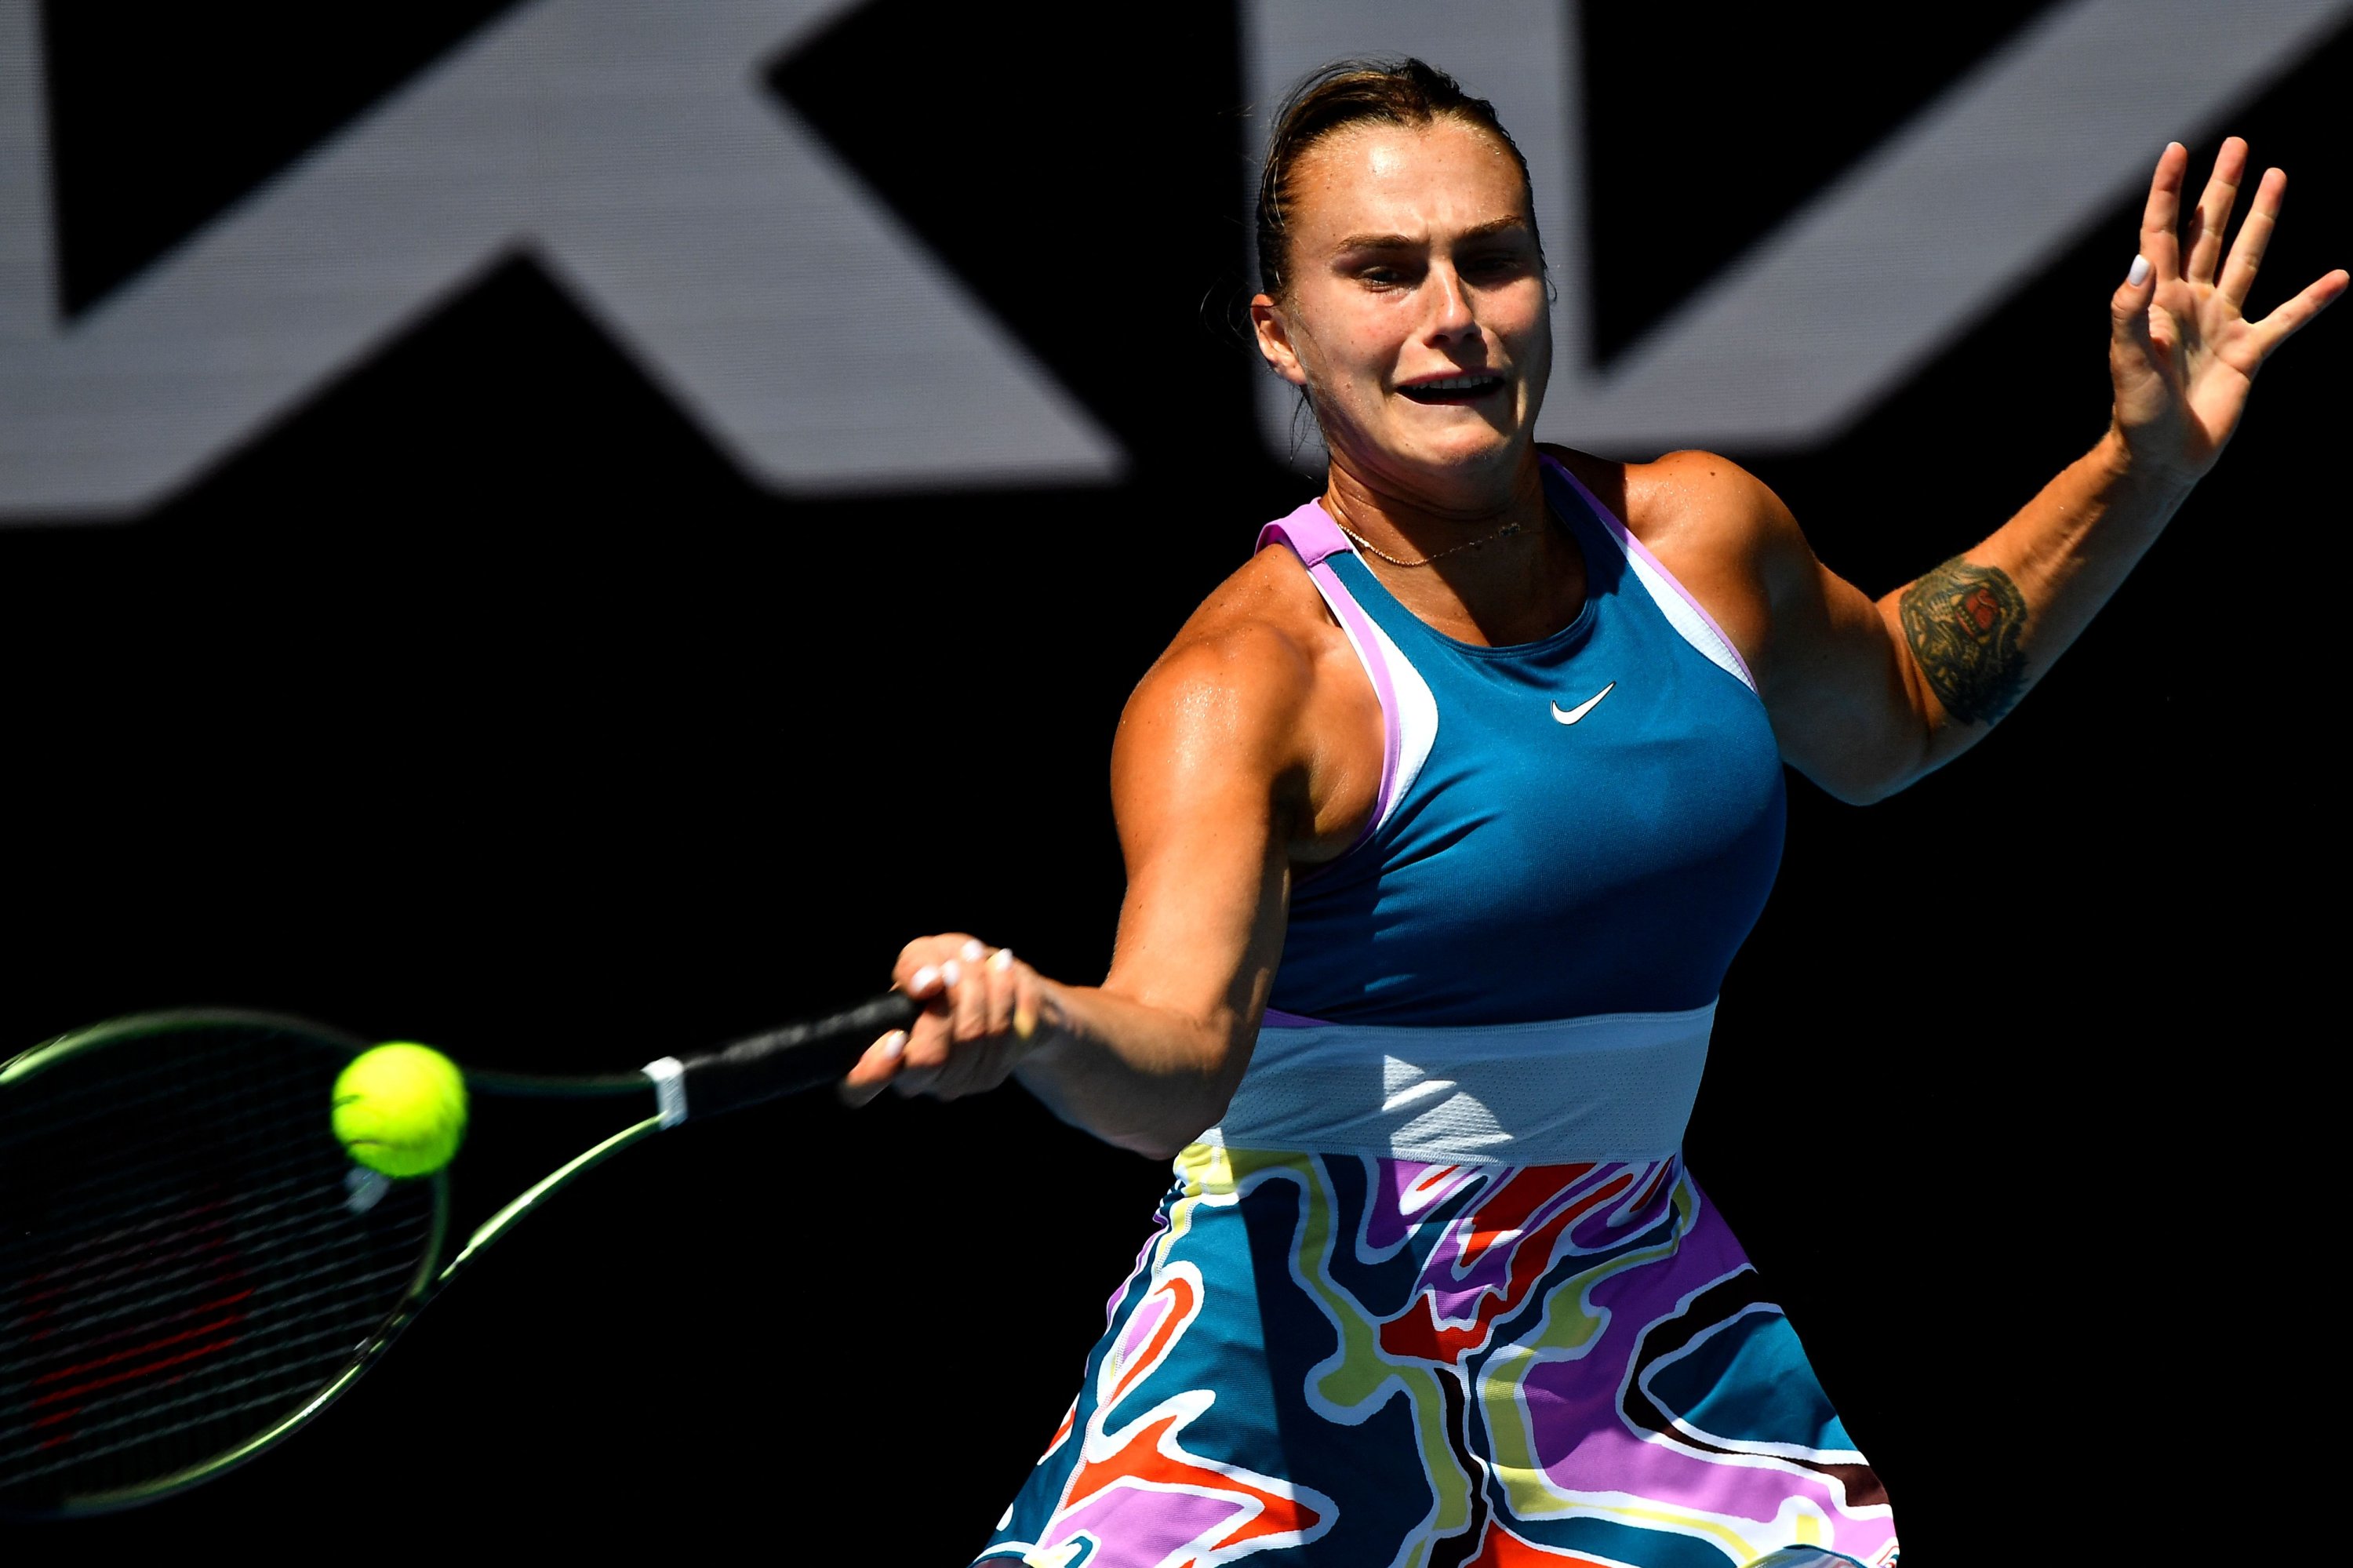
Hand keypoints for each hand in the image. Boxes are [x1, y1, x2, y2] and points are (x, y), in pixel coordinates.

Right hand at [839, 933, 1057, 1105]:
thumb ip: (915, 965)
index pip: (860, 1087)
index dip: (874, 1071)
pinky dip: (1006, 991)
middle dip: (947, 1002)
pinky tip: (1003, 967)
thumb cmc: (946, 969)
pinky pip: (1006, 1033)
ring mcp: (953, 1082)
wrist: (1000, 984)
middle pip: (929, 1058)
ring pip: (972, 1040)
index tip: (895, 1037)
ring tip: (977, 954)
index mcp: (881, 1052)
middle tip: (952, 966)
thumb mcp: (924, 956)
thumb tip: (925, 983)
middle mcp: (914, 1079)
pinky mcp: (989, 1076)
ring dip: (979, 988)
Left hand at [2109, 138, 2346, 482]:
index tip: (2178, 150)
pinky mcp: (2249, 353)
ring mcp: (2221, 324)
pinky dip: (2313, 300)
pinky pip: (2287, 319)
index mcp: (2156, 299)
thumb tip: (2142, 258)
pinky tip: (2340, 278)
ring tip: (2277, 176)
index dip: (2168, 191)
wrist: (2160, 458)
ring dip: (2262, 219)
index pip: (2160, 232)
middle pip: (2207, 232)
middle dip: (2221, 189)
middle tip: (2237, 145)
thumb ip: (2129, 309)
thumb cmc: (2135, 412)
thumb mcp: (2126, 358)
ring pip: (2246, 259)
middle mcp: (2190, 302)